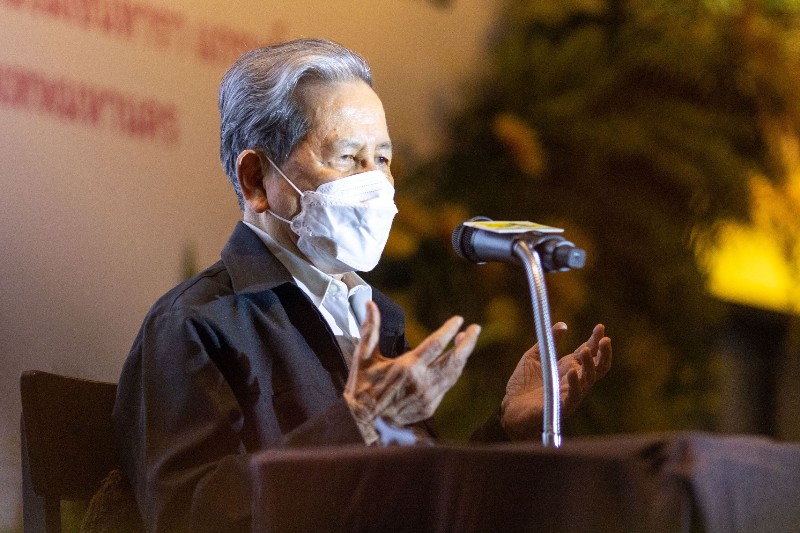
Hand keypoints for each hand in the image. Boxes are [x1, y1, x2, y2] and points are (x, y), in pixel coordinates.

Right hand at [344, 301, 480, 443]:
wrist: (364, 422)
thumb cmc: (362, 388)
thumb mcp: (364, 357)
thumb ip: (370, 329)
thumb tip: (370, 304)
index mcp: (408, 366)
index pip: (436, 344)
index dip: (449, 330)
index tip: (458, 319)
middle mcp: (422, 381)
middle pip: (453, 359)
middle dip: (467, 342)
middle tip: (475, 328)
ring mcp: (428, 396)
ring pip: (453, 373)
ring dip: (462, 356)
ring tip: (466, 341)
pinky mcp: (430, 407)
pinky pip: (446, 386)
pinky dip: (452, 372)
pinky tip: (453, 362)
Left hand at [501, 322, 611, 440]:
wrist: (509, 408)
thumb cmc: (522, 384)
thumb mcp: (533, 357)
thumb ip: (548, 342)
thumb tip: (562, 324)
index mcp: (568, 368)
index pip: (588, 353)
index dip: (596, 340)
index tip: (600, 326)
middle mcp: (573, 381)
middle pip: (597, 368)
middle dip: (604, 353)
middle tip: (605, 339)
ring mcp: (569, 394)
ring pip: (588, 380)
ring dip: (589, 365)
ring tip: (585, 350)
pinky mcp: (560, 407)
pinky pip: (573, 396)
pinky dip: (574, 384)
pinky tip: (572, 372)